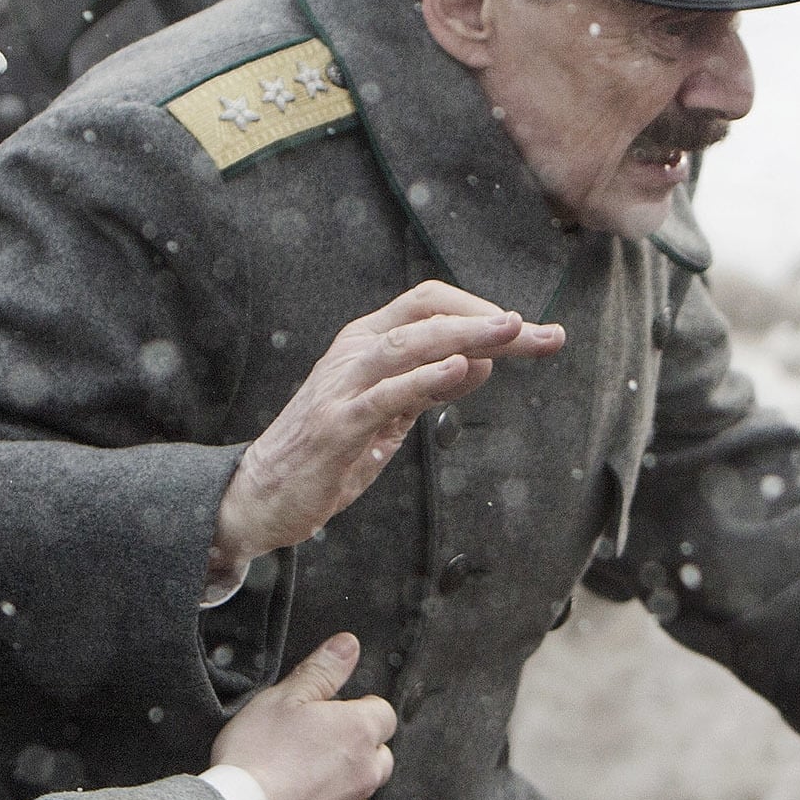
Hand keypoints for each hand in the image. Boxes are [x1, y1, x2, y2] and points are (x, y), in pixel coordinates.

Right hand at [209, 633, 395, 799]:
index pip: (383, 713)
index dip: (360, 709)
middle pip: (379, 757)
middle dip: (357, 750)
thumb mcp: (284, 698)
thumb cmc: (258, 758)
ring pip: (360, 795)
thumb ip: (321, 670)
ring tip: (301, 782)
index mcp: (357, 732)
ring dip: (342, 788)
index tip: (336, 712)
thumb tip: (348, 646)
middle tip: (315, 746)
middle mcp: (364, 775)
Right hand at [212, 282, 564, 579]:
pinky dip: (426, 378)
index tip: (526, 332)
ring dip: (466, 335)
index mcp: (366, 343)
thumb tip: (483, 362)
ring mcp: (343, 385)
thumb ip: (429, 387)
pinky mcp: (338, 425)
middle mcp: (353, 352)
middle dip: (488, 322)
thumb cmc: (326, 453)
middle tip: (540, 331)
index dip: (479, 309)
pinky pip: (388, 394)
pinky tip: (462, 370)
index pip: (429, 304)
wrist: (260, 495)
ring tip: (512, 332)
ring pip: (410, 344)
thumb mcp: (389, 416)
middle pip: (428, 316)